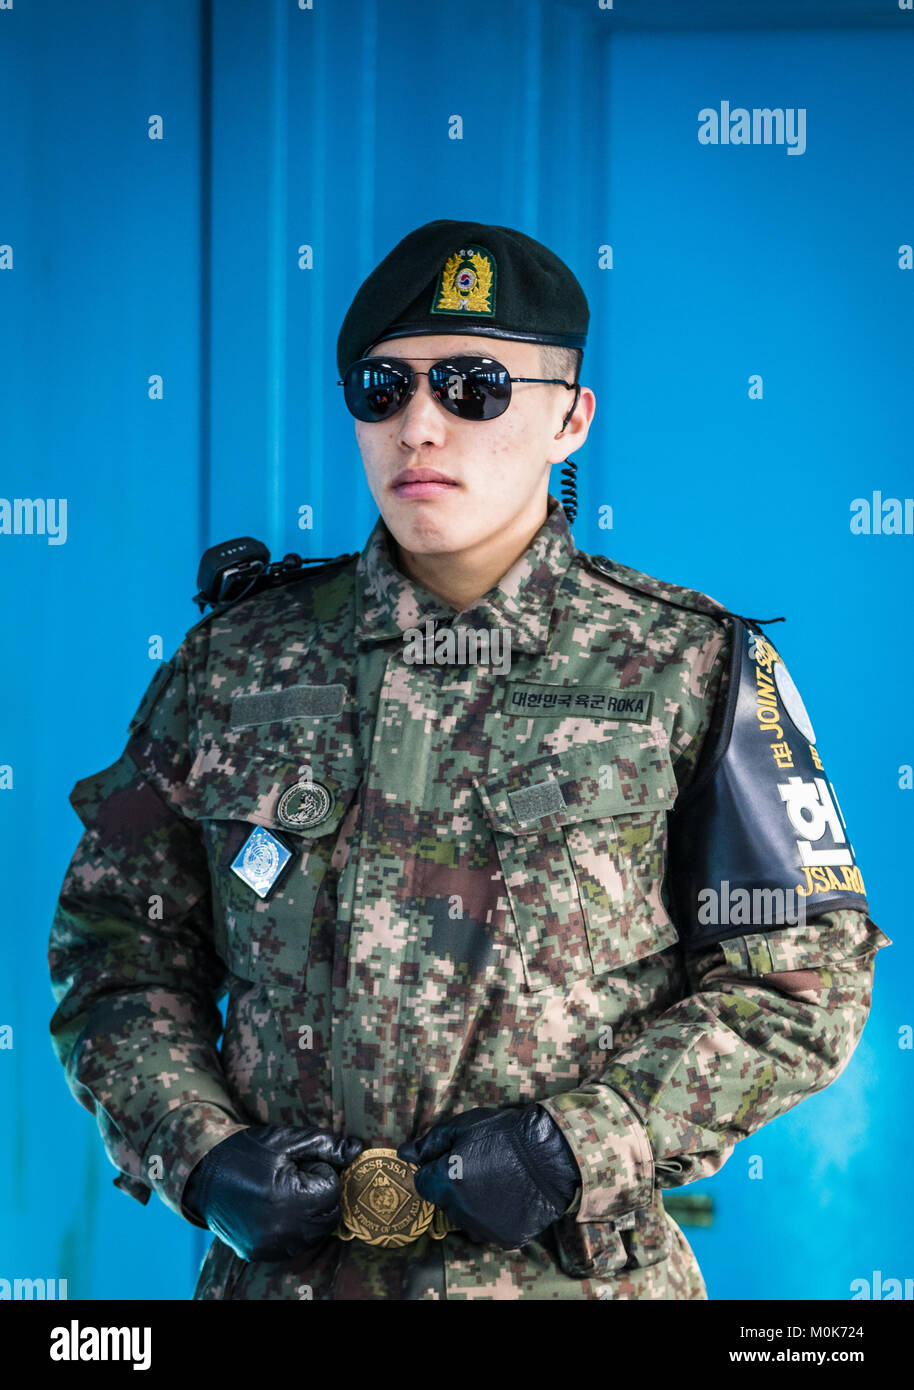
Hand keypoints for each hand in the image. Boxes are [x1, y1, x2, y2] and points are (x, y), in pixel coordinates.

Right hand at [182, 1123, 363, 1261]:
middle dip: (323, 1195)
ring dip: (312, 1213)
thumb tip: (358, 1150)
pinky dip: (295, 1228)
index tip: (302, 1165)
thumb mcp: (289, 1141)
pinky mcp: (260, 1253)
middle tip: (300, 1177)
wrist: (204, 1173)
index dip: (322, 1173)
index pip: (332, 1191)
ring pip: (314, 1234)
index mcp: (288, 1198)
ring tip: (289, 1192)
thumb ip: (327, 1146)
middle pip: (328, 1217)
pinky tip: (279, 1208)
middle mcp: (279, 1229)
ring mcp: (269, 1245)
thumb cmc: (249, 1151)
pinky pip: (294, 1245)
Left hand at [397, 1104, 580, 1249]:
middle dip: (454, 1185)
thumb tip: (404, 1153)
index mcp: (445, 1184)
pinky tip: (509, 1194)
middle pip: (445, 1201)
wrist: (551, 1155)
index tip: (454, 1159)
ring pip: (466, 1217)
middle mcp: (460, 1213)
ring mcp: (483, 1228)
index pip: (422, 1185)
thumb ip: (430, 1143)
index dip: (435, 1169)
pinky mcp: (505, 1238)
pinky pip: (490, 1227)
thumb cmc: (505, 1135)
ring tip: (497, 1178)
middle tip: (481, 1164)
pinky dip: (495, 1214)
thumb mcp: (463, 1127)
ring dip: (473, 1202)